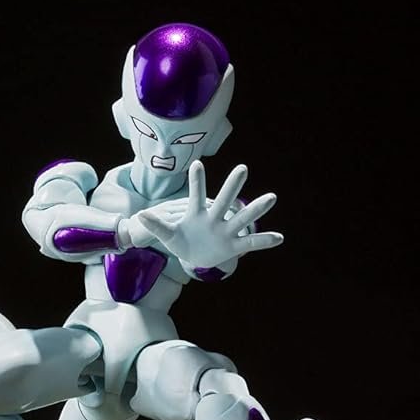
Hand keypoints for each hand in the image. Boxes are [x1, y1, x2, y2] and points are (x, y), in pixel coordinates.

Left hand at [136, 161, 282, 267]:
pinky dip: (264, 241)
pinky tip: (280, 238)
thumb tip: (140, 216)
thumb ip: (157, 226)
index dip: (196, 181)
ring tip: (272, 197)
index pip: (196, 195)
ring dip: (255, 208)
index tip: (197, 164)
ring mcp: (226, 231)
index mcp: (197, 213)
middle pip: (224, 200)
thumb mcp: (168, 235)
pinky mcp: (234, 245)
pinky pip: (251, 242)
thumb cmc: (181, 240)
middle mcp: (215, 218)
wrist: (195, 254)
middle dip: (232, 186)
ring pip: (242, 217)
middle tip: (242, 168)